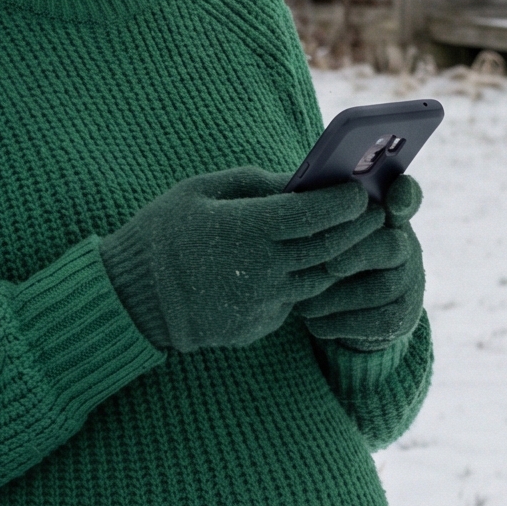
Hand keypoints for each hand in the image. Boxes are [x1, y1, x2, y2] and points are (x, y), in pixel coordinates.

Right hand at [98, 167, 402, 355]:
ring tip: (352, 234)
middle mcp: (262, 270)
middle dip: (359, 226)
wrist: (133, 300)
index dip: (346, 201)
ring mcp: (263, 303)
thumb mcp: (202, 190)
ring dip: (341, 256)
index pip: (317, 214)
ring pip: (323, 277)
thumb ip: (257, 183)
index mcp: (247, 230)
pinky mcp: (260, 325)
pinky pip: (299, 300)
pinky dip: (310, 279)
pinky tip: (313, 262)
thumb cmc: (164, 232)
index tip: (359, 189)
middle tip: (373, 209)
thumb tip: (303, 180)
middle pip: (331, 247)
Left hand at [299, 173, 424, 351]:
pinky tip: (314, 321)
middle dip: (359, 255)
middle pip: (393, 246)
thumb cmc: (312, 252)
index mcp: (383, 212)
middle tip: (329, 265)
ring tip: (304, 304)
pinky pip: (381, 322)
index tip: (392, 201)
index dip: (403, 196)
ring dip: (340, 297)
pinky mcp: (401, 316)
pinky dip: (343, 323)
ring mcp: (407, 281)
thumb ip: (307, 205)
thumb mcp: (309, 226)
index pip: (405, 196)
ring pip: (384, 288)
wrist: (330, 306)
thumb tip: (287, 193)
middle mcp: (403, 243)